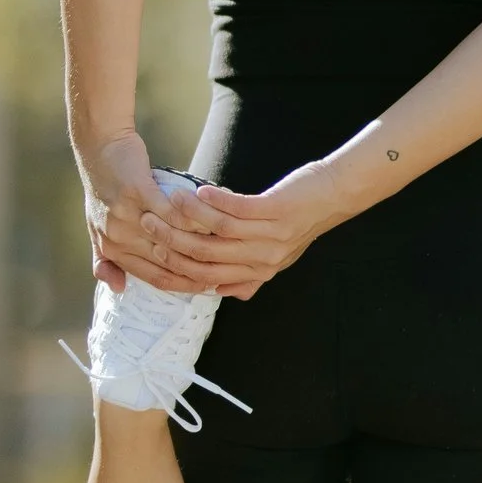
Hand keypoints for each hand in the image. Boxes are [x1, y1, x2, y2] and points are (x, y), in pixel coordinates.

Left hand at [79, 134, 251, 297]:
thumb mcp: (96, 229)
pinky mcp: (137, 192)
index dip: (185, 283)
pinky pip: (172, 213)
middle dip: (200, 265)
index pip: (155, 277)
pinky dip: (193, 218)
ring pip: (174, 239)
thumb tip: (119, 290)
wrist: (98, 148)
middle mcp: (118, 238)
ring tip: (227, 242)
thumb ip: (107, 260)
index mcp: (112, 250)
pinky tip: (212, 218)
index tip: (210, 282)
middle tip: (227, 263)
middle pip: (168, 262)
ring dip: (202, 240)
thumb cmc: (103, 187)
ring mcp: (127, 216)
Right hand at [162, 164, 338, 294]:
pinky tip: (200, 191)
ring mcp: (270, 236)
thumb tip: (220, 291)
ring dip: (189, 215)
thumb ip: (248, 277)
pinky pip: (238, 209)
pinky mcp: (276, 211)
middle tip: (149, 222)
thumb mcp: (275, 257)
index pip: (206, 276)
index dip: (177, 265)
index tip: (153, 249)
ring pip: (218, 231)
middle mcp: (262, 259)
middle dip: (173, 239)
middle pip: (206, 255)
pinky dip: (215, 201)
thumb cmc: (300, 223)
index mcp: (257, 272)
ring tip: (170, 200)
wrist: (332, 198)